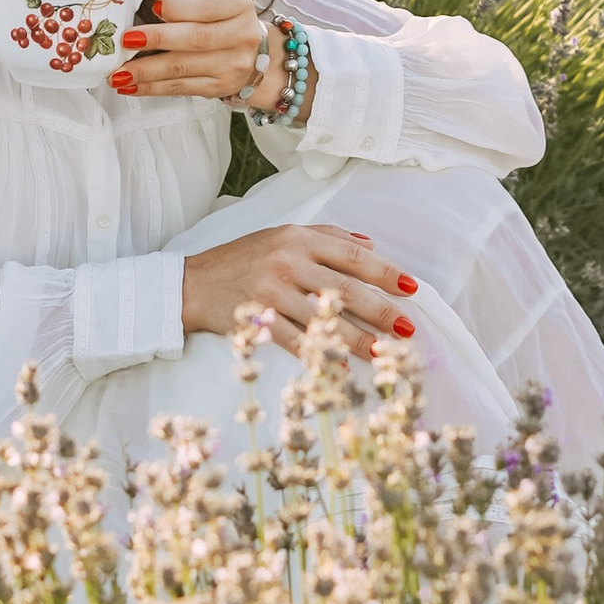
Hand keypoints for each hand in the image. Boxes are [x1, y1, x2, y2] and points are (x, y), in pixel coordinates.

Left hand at [109, 0, 268, 103]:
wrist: (253, 54)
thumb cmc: (222, 19)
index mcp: (237, 4)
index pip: (207, 6)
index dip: (179, 7)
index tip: (153, 5)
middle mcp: (241, 35)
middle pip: (195, 39)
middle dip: (157, 39)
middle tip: (127, 39)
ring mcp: (231, 65)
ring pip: (183, 68)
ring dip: (146, 71)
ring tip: (119, 71)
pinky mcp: (219, 88)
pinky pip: (180, 88)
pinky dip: (152, 88)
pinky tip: (131, 85)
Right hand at [180, 225, 422, 364]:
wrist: (192, 283)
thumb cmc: (242, 258)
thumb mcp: (281, 234)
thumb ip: (327, 236)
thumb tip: (371, 244)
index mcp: (298, 237)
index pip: (352, 255)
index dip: (385, 272)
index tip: (412, 288)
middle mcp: (287, 261)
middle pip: (346, 289)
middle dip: (380, 311)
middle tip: (406, 328)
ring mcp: (271, 292)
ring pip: (325, 320)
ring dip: (357, 339)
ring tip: (383, 352)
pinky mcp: (256, 319)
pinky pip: (296, 343)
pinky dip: (320, 356)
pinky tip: (341, 368)